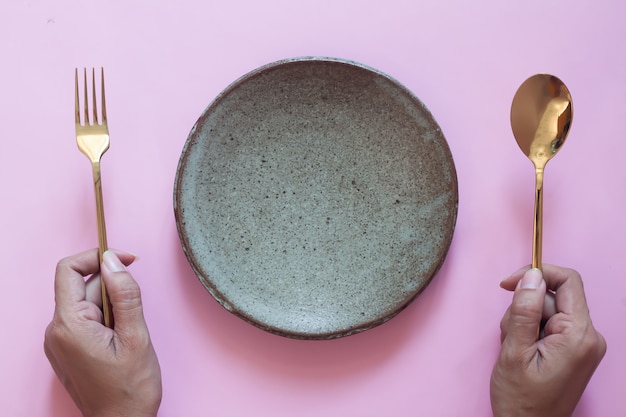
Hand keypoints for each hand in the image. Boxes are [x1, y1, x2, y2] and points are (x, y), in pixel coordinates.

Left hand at [44, 249, 161, 416]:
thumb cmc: (129, 390)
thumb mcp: (136, 337)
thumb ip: (125, 295)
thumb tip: (114, 261)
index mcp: (69, 325)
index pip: (69, 269)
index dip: (98, 257)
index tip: (126, 260)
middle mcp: (56, 331)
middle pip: (82, 285)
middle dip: (112, 288)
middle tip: (135, 311)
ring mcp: (59, 341)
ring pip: (86, 302)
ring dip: (111, 306)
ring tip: (128, 333)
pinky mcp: (67, 348)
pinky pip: (85, 318)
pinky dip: (106, 318)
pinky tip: (120, 339)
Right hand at [490, 265, 605, 416]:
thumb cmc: (521, 400)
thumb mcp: (514, 351)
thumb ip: (523, 311)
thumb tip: (531, 276)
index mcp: (579, 335)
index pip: (568, 281)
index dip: (536, 273)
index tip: (509, 283)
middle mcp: (588, 336)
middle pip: (553, 296)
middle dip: (524, 307)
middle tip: (510, 334)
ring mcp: (582, 344)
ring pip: (547, 309)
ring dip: (524, 321)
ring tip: (515, 348)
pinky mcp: (573, 349)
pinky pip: (549, 324)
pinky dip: (530, 331)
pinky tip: (521, 350)